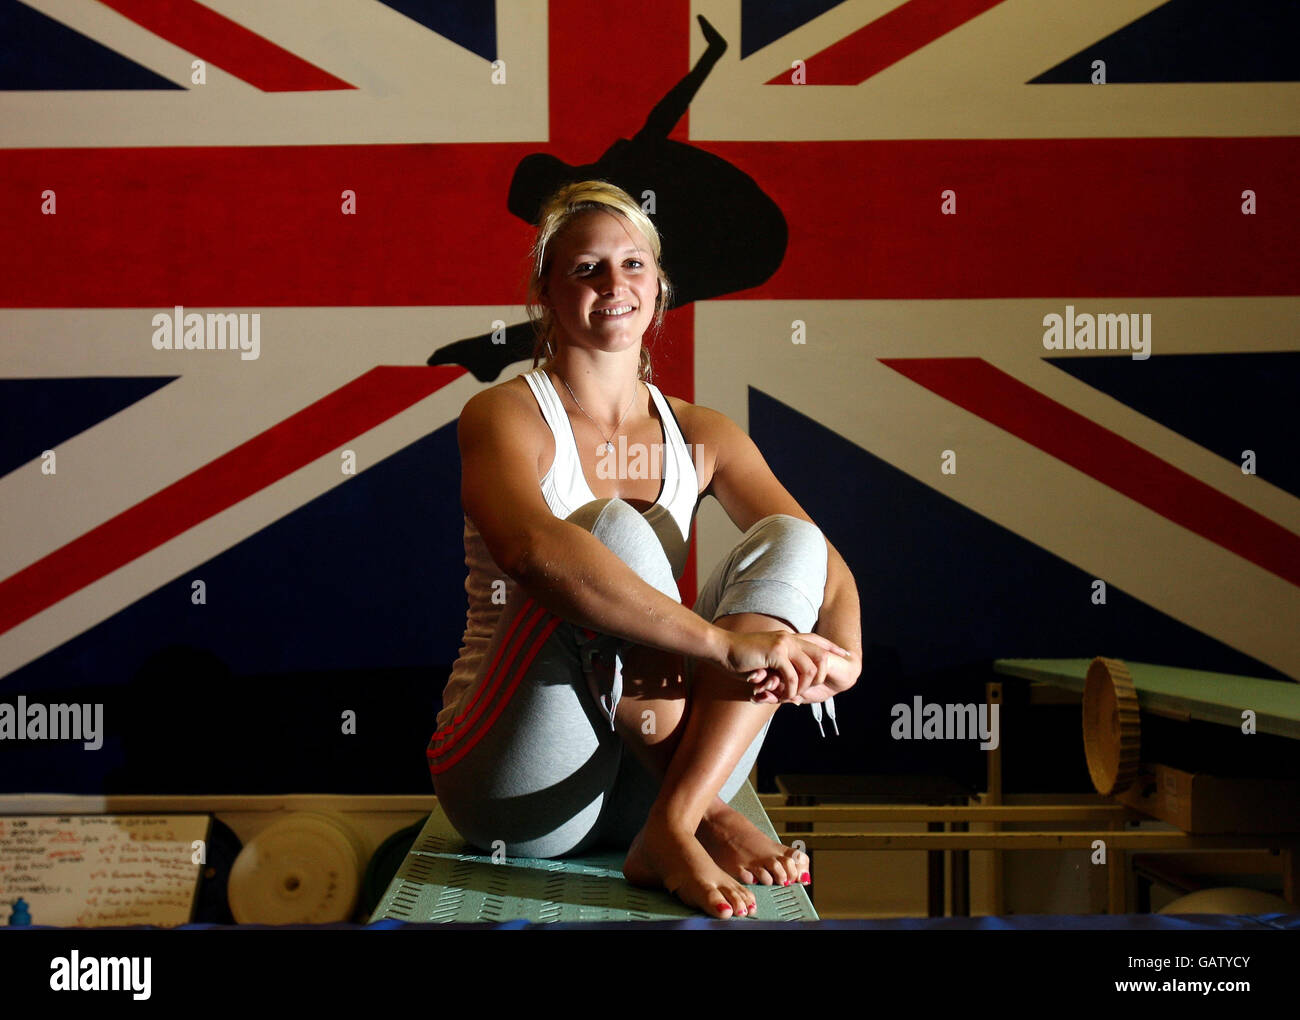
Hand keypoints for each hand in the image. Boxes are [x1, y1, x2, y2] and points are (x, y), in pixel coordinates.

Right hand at [723, 631, 853, 704]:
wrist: (721, 650)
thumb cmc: (740, 659)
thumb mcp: (765, 663)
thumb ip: (780, 670)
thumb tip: (791, 688)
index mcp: (789, 638)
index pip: (819, 641)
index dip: (834, 649)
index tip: (848, 657)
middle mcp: (790, 638)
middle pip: (821, 656)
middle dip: (821, 678)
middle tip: (811, 693)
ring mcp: (784, 644)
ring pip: (809, 669)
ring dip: (803, 688)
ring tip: (792, 697)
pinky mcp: (776, 653)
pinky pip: (793, 677)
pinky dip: (790, 690)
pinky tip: (783, 696)